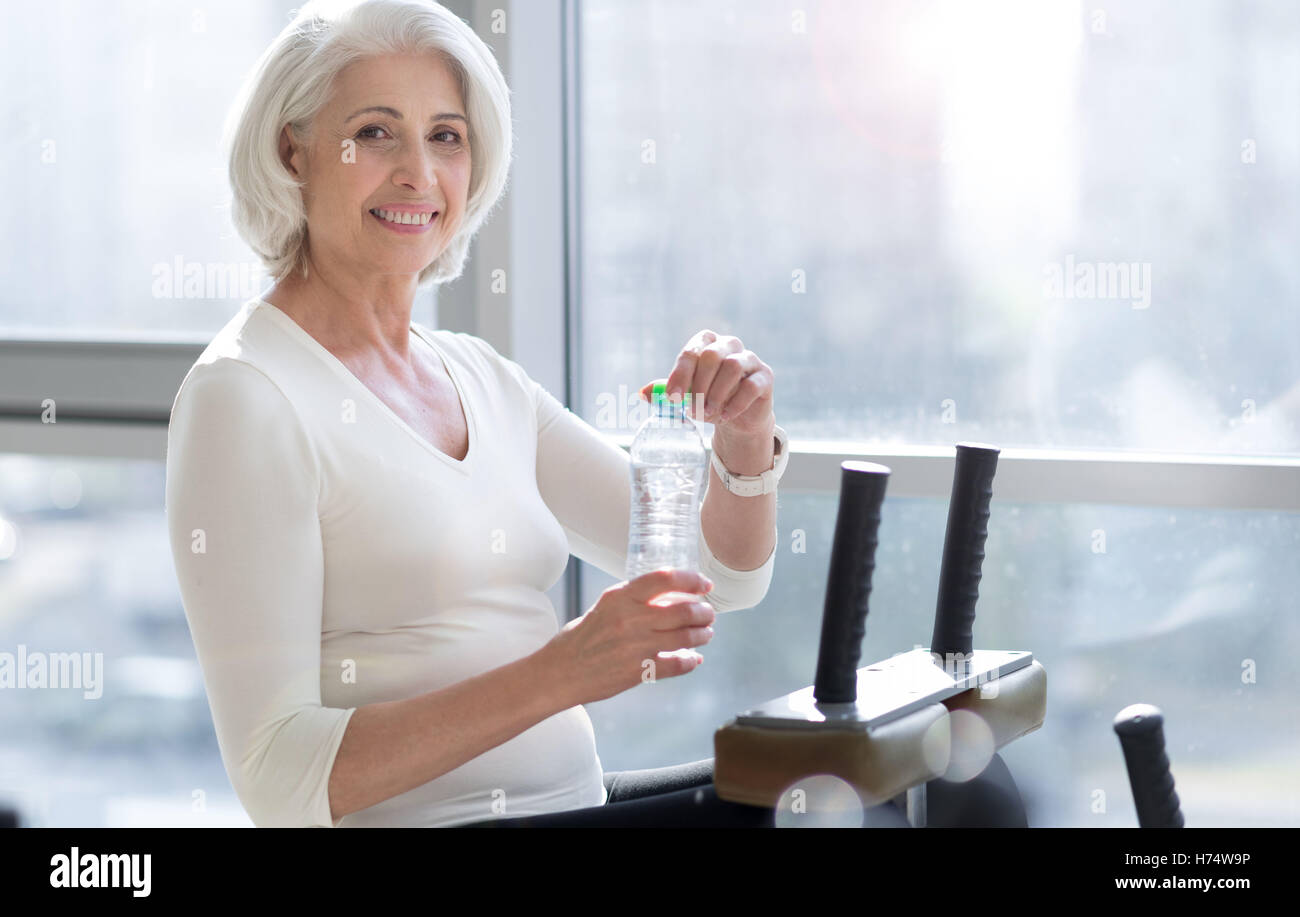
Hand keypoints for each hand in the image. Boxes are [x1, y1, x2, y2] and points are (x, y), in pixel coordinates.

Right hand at [544, 569, 715, 705]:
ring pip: (685, 637)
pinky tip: (693, 659)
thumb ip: (633, 600)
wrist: (560, 672)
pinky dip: (690, 661)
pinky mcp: (638, 671)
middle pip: (683, 610)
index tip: (704, 585)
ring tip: (706, 634)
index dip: (691, 580)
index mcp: (620, 597)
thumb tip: (667, 596)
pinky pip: (676, 664)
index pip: (665, 578)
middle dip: (703, 612)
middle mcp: (630, 619)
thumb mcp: (604, 607)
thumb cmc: (581, 638)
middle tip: (709, 614)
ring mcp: (635, 646)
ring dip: (702, 635)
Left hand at [638, 330, 775, 438]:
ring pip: (732, 367)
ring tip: (709, 413)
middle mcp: (729, 345)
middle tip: (693, 409)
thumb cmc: (709, 400)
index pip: (692, 351)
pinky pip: (751, 386)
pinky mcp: (765, 376)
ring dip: (717, 394)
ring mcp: (749, 359)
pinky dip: (735, 403)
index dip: (681, 374)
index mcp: (707, 343)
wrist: (737, 418)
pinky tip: (725, 416)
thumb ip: (667, 391)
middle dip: (699, 385)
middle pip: (712, 355)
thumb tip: (643, 393)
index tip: (673, 397)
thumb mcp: (686, 396)